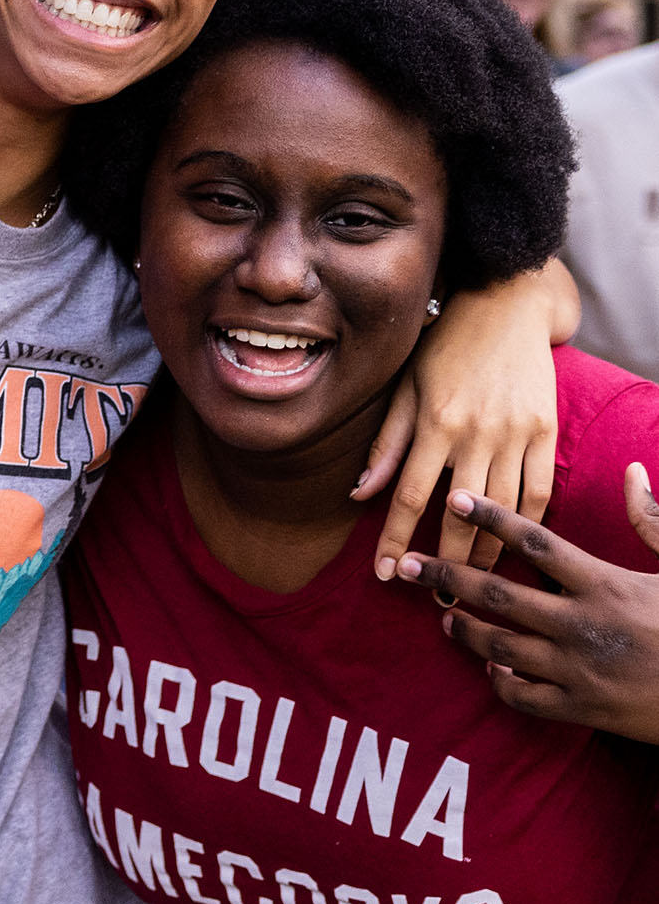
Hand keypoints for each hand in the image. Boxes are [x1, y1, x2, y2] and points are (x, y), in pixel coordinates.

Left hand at [361, 268, 561, 577]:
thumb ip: (385, 442)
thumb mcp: (402, 386)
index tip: (384, 575)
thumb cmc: (442, 346)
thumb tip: (359, 491)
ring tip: (470, 584)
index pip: (408, 497)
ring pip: (502, 513)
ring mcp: (515, 434)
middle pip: (459, 516)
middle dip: (444, 563)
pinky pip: (538, 492)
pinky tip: (511, 549)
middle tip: (432, 596)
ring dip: (486, 555)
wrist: (505, 306)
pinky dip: (525, 527)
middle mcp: (475, 433)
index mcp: (434, 423)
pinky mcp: (545, 431)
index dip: (396, 541)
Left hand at [394, 470, 658, 744]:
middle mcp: (584, 625)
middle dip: (445, 576)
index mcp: (606, 584)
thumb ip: (653, 520)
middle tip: (405, 565)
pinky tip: (490, 669)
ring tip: (442, 613)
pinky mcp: (585, 710)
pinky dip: (501, 684)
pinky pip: (525, 698)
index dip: (490, 516)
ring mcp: (580, 671)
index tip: (452, 498)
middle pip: (497, 594)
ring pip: (500, 647)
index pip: (535, 541)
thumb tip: (632, 471)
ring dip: (464, 629)